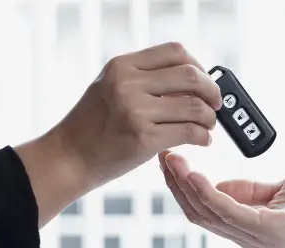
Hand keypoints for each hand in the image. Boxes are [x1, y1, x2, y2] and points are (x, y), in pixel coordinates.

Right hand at [15, 42, 221, 226]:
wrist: (68, 158)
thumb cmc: (91, 127)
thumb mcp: (109, 88)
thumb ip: (142, 80)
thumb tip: (189, 79)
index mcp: (121, 66)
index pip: (175, 52)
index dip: (198, 65)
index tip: (204, 80)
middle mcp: (128, 84)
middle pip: (190, 76)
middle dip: (212, 90)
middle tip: (216, 104)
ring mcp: (135, 111)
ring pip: (194, 106)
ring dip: (210, 118)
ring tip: (208, 126)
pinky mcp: (143, 139)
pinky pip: (189, 132)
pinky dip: (204, 136)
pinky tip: (202, 140)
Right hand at [158, 151, 284, 247]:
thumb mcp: (279, 190)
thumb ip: (248, 191)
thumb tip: (219, 186)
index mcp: (250, 230)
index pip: (204, 212)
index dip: (182, 187)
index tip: (170, 159)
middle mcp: (250, 239)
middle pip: (199, 214)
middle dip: (176, 185)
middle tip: (162, 154)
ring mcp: (261, 239)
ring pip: (209, 214)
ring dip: (185, 186)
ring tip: (172, 159)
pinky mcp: (274, 231)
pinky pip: (231, 212)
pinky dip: (209, 193)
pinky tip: (196, 174)